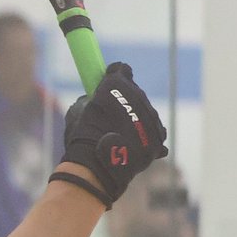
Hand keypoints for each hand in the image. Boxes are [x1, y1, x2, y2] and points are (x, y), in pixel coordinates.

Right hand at [61, 62, 167, 202]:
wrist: (98, 166)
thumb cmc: (82, 137)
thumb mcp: (77, 112)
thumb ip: (90, 100)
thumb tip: (94, 98)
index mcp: (117, 84)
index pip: (122, 71)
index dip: (115, 77)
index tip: (108, 85)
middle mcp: (139, 96)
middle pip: (135, 93)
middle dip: (125, 101)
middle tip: (110, 117)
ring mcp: (151, 117)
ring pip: (145, 113)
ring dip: (135, 120)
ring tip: (119, 136)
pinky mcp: (159, 137)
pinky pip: (153, 132)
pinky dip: (144, 137)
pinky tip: (131, 145)